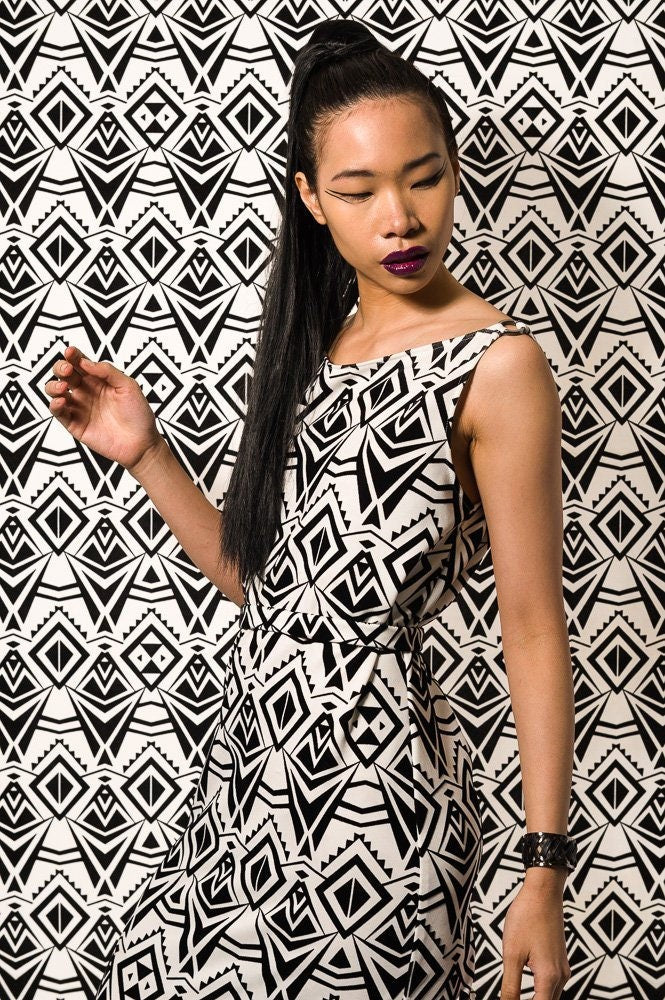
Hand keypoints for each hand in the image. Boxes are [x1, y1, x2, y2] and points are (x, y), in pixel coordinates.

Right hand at [45, 345, 161, 471]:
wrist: (141, 443)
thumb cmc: (138, 414)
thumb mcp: (128, 386)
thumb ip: (108, 371)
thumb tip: (86, 362)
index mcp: (99, 380)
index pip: (80, 363)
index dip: (73, 355)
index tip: (70, 352)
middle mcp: (86, 391)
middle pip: (64, 374)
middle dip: (61, 368)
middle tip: (68, 370)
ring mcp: (79, 407)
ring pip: (56, 391)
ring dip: (53, 385)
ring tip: (63, 387)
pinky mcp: (75, 424)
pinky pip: (58, 412)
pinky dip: (55, 405)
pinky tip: (61, 401)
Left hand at [500, 878, 570, 999]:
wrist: (543, 891)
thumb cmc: (528, 916)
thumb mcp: (512, 954)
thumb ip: (510, 986)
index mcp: (549, 978)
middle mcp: (561, 976)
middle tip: (509, 997)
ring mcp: (562, 967)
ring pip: (550, 996)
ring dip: (535, 999)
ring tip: (514, 996)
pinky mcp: (559, 959)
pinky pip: (551, 984)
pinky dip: (539, 990)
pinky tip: (525, 987)